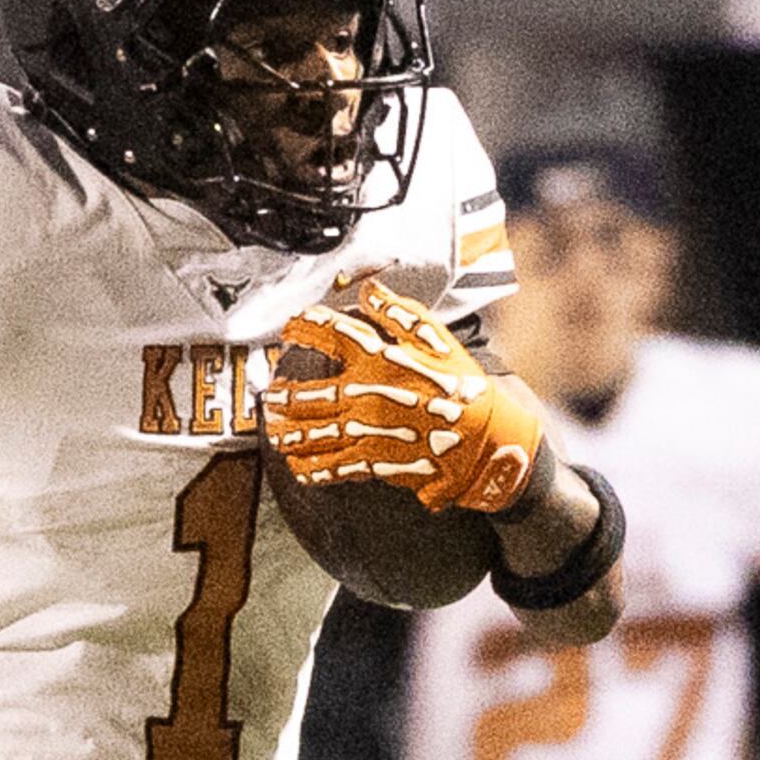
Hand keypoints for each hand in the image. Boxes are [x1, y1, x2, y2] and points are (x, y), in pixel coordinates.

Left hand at [264, 279, 544, 514]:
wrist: (489, 440)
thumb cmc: (464, 387)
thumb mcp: (439, 340)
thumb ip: (400, 313)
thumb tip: (370, 290)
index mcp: (379, 358)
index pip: (331, 335)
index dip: (305, 328)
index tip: (289, 328)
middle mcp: (365, 394)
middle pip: (309, 394)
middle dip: (283, 396)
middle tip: (270, 396)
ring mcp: (367, 432)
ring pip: (314, 433)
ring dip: (289, 433)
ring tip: (273, 431)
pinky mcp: (375, 463)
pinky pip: (334, 467)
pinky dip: (313, 468)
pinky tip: (299, 468)